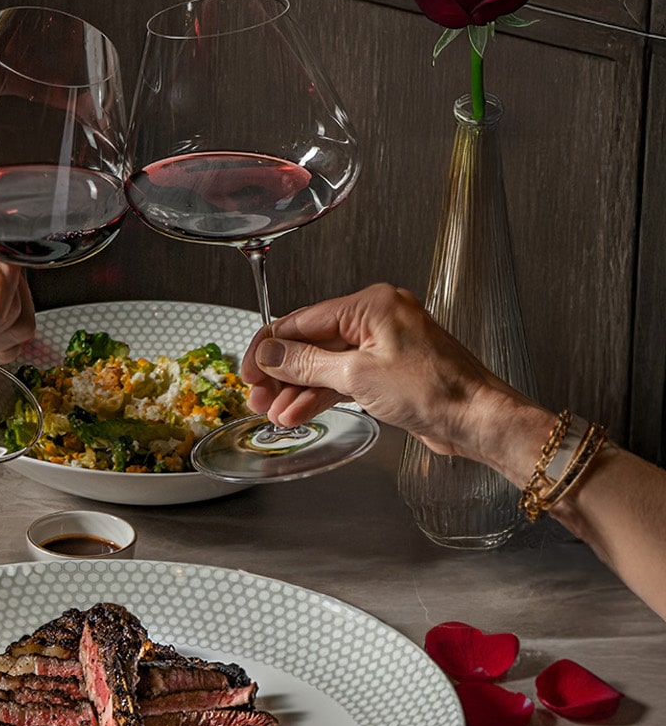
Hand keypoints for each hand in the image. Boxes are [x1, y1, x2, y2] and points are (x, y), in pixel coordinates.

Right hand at [241, 283, 524, 458]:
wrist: (478, 420)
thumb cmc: (436, 390)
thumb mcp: (357, 376)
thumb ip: (306, 364)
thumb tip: (270, 353)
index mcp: (371, 305)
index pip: (302, 319)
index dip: (269, 346)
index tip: (247, 370)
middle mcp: (377, 319)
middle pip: (312, 342)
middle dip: (282, 372)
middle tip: (256, 397)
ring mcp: (384, 346)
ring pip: (326, 364)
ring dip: (298, 389)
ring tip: (275, 413)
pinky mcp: (390, 371)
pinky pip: (345, 377)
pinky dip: (322, 394)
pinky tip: (300, 413)